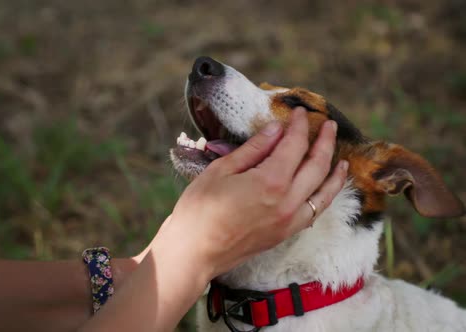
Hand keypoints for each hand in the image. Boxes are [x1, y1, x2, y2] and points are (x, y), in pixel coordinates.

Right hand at [152, 107, 347, 280]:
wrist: (193, 252)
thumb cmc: (199, 209)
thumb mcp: (221, 170)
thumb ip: (253, 149)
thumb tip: (276, 129)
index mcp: (270, 181)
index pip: (295, 145)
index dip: (299, 126)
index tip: (300, 112)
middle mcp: (287, 202)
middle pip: (317, 166)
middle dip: (325, 142)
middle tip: (328, 125)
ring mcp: (289, 221)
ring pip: (324, 193)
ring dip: (335, 174)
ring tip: (343, 160)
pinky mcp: (284, 234)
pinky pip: (314, 213)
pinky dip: (324, 198)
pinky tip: (325, 191)